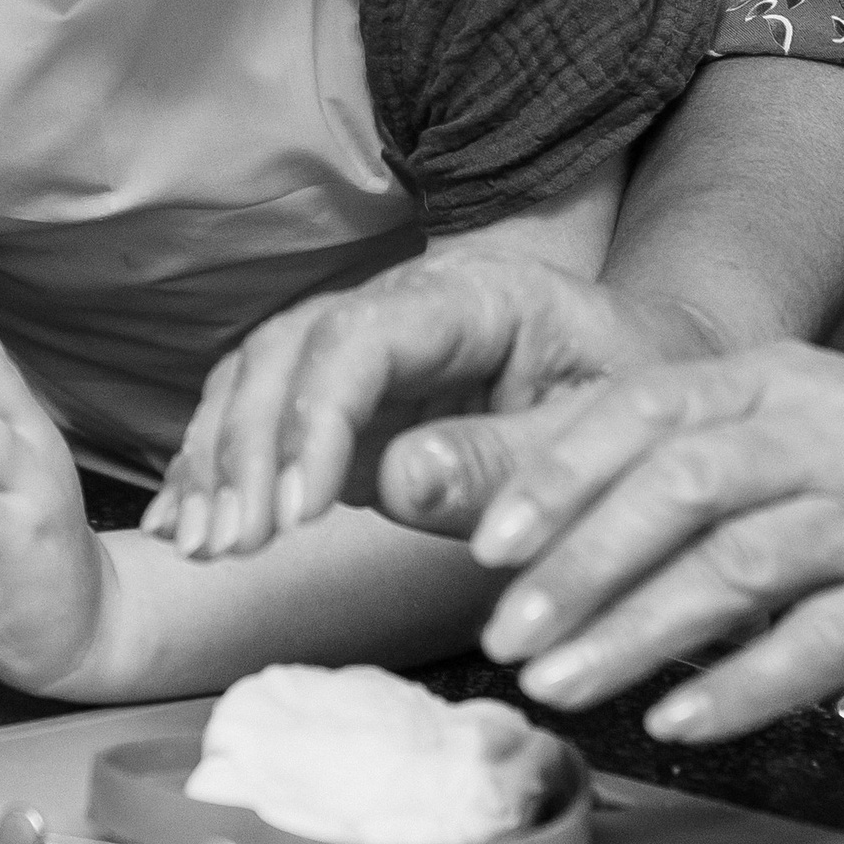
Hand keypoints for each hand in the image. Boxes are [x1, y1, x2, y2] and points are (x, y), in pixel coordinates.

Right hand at [143, 254, 717, 559]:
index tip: (297, 513)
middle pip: (289, 347)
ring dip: (218, 458)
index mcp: (477, 297)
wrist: (660, 389)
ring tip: (201, 545)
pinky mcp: (352, 402)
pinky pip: (264, 414)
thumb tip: (396, 481)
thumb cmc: (647, 412)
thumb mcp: (604, 439)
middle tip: (230, 544)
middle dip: (246, 445)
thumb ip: (510, 461)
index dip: (315, 417)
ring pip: (260, 373)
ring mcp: (370, 350)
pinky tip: (183, 526)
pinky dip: (216, 466)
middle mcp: (406, 306)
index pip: (361, 335)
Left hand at [430, 343, 843, 743]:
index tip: (490, 541)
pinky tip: (677, 719)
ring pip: (738, 569)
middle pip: (682, 490)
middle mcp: (825, 437)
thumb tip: (525, 488)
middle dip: (580, 566)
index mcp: (776, 381)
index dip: (559, 476)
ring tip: (563, 684)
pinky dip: (739, 686)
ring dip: (636, 633)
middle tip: (507, 632)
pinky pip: (817, 645)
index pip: (646, 411)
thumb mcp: (789, 410)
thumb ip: (673, 443)